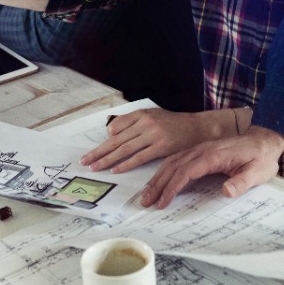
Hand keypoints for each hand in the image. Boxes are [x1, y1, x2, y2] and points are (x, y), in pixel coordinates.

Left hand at [80, 109, 226, 172]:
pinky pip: (139, 156)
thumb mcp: (154, 117)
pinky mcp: (161, 146)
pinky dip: (126, 164)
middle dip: (99, 152)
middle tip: (84, 161)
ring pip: (124, 149)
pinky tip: (116, 170)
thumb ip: (135, 124)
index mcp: (141, 114)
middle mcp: (145, 122)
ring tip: (95, 167)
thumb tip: (114, 135)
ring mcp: (153, 134)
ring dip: (107, 159)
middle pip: (116, 139)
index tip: (93, 152)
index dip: (104, 142)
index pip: (115, 128)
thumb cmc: (175, 125)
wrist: (199, 128)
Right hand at [136, 124, 283, 208]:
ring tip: (147, 194)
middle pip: (174, 166)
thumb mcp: (258, 172)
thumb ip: (242, 182)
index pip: (187, 171)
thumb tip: (226, 191)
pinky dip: (165, 170)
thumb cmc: (261, 157)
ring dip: (158, 177)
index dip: (173, 187)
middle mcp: (203, 150)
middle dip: (158, 184)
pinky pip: (178, 159)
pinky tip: (160, 180)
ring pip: (173, 162)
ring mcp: (201, 149)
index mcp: (214, 155)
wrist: (265, 139)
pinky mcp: (201, 151)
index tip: (162, 202)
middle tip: (145, 201)